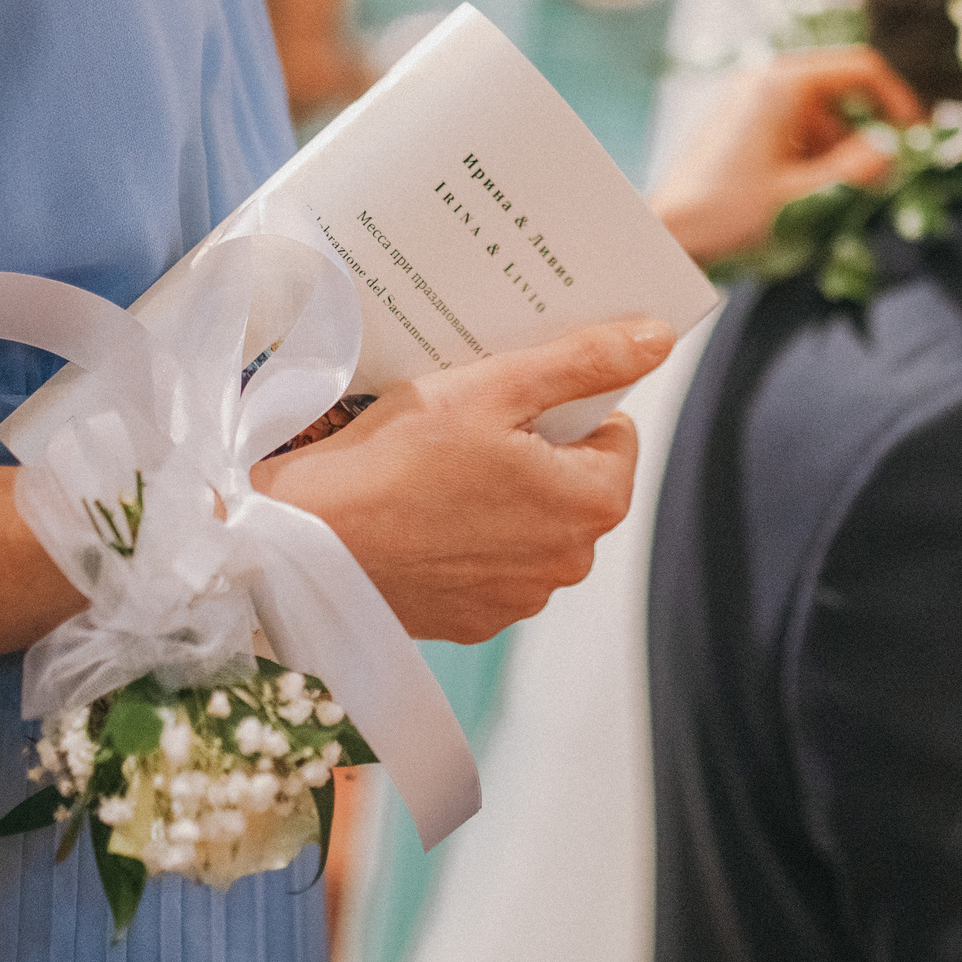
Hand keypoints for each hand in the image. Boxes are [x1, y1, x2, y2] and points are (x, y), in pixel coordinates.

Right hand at [251, 318, 673, 641]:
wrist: (303, 544)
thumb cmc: (394, 459)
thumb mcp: (494, 388)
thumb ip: (583, 361)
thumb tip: (658, 339)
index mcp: (593, 505)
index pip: (614, 432)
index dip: (565, 406)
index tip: (511, 397)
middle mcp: (570, 565)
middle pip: (574, 480)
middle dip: (534, 452)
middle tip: (468, 427)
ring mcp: (520, 600)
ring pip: (531, 523)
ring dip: (500, 496)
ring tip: (436, 472)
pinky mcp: (472, 622)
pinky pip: (488, 563)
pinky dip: (464, 538)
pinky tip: (419, 515)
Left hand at [651, 46, 923, 264]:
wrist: (665, 236)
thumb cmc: (726, 214)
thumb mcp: (804, 196)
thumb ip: (858, 171)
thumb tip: (896, 153)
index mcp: (782, 84)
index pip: (861, 69)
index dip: (897, 103)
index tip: (912, 142)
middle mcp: (764, 82)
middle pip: (841, 93)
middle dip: (865, 136)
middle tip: (880, 181)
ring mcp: (748, 102)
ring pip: (819, 116)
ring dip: (840, 152)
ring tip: (841, 198)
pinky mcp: (739, 127)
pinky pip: (793, 130)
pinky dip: (813, 157)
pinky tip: (809, 198)